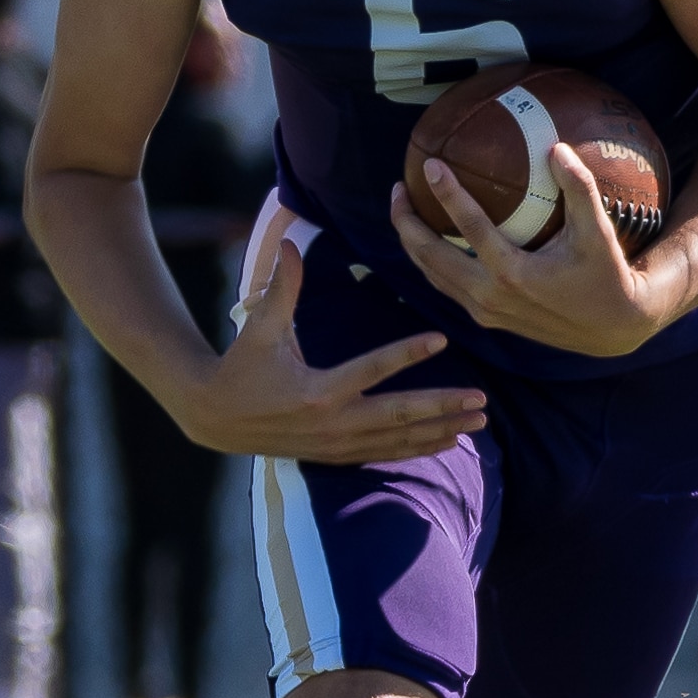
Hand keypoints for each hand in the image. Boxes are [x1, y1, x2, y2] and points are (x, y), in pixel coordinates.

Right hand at [170, 239, 485, 464]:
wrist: (216, 418)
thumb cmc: (242, 366)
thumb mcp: (260, 328)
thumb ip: (281, 288)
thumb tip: (290, 242)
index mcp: (317, 390)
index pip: (372, 369)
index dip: (408, 354)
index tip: (442, 340)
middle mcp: (334, 423)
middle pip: (399, 416)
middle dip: (443, 407)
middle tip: (481, 400)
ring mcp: (338, 444)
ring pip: (399, 440)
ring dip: (441, 430)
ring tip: (479, 420)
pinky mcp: (338, 455)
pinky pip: (387, 453)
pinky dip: (419, 448)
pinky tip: (449, 440)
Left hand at [392, 142, 681, 358]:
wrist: (610, 328)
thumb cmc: (606, 275)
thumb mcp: (598, 233)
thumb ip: (580, 189)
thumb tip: (556, 147)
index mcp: (513, 275)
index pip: (469, 228)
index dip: (447, 194)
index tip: (431, 165)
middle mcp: (490, 296)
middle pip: (431, 256)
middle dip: (406, 223)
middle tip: (399, 189)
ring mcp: (484, 311)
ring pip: (432, 275)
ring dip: (412, 243)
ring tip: (405, 211)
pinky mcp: (487, 318)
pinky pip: (447, 286)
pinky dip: (431, 261)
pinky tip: (432, 238)